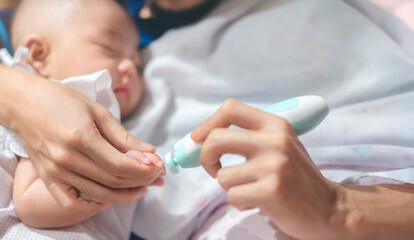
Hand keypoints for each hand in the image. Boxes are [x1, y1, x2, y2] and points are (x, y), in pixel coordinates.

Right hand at [7, 71, 163, 206]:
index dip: (145, 170)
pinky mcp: (48, 179)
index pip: (121, 165)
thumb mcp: (98, 111)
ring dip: (126, 194)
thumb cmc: (63, 101)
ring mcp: (55, 172)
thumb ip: (124, 137)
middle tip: (157, 176)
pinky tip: (111, 197)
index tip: (160, 167)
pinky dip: (95, 205)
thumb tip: (150, 154)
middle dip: (142, 181)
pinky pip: (73, 203)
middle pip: (113, 181)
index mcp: (81, 137)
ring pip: (99, 195)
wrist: (25, 104)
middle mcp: (67, 159)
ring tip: (143, 187)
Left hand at [191, 99, 339, 239]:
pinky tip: (258, 202)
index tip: (198, 139)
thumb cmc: (296, 177)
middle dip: (204, 157)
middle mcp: (275, 141)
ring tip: (251, 189)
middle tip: (212, 168)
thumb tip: (202, 139)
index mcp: (275, 125)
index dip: (208, 123)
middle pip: (215, 139)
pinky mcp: (271, 191)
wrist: (329, 208)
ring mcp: (274, 166)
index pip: (231, 109)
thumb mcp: (280, 145)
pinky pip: (232, 196)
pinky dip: (240, 203)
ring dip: (230, 187)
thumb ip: (249, 137)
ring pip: (222, 175)